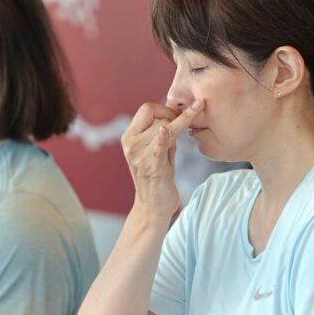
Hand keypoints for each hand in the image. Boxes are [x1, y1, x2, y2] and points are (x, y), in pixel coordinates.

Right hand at [121, 99, 202, 216]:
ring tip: (183, 136)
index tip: (178, 116)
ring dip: (178, 125)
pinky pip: (159, 146)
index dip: (165, 108)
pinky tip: (166, 131)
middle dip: (172, 113)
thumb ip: (164, 132)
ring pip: (162, 126)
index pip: (146, 109)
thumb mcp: (159, 150)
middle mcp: (130, 143)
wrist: (153, 207)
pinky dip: (164, 137)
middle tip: (183, 122)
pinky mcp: (151, 166)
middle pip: (152, 112)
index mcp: (129, 137)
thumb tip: (178, 111)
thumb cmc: (159, 176)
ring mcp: (139, 155)